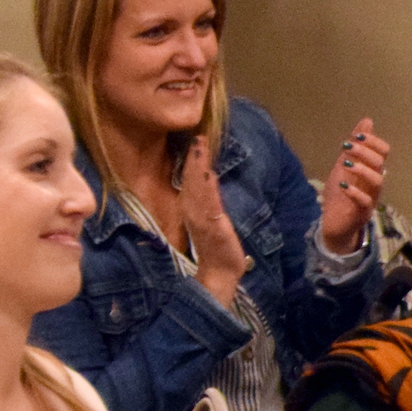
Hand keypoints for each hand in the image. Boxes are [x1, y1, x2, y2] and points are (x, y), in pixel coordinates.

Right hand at [178, 137, 248, 304]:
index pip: (190, 183)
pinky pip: (209, 202)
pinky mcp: (213, 226)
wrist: (221, 272)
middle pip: (191, 182)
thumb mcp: (211, 220)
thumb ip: (208, 200)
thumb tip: (208, 177)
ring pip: (197, 188)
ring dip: (197, 168)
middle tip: (197, 138)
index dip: (192, 163)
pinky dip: (206, 187)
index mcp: (193, 211)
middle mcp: (193, 212)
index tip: (195, 142)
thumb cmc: (217, 248)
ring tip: (199, 148)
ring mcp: (202, 219)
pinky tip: (208, 173)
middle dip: (194, 160)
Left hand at [320, 119, 389, 254]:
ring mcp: (370, 198)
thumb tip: (367, 121)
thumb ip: (355, 147)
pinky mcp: (362, 213)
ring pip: (378, 181)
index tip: (356, 137)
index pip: (383, 152)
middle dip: (365, 151)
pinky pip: (366, 201)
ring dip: (362, 169)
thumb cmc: (340, 194)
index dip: (373, 142)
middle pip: (381, 163)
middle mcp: (374, 183)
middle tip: (347, 147)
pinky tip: (343, 185)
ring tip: (346, 164)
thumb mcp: (344, 166)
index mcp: (371, 170)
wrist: (332, 224)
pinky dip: (355, 192)